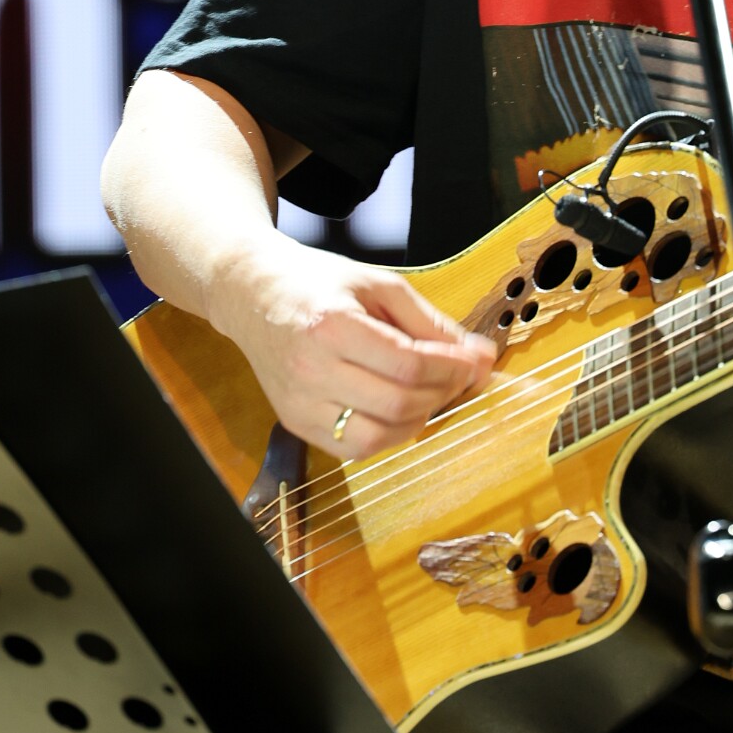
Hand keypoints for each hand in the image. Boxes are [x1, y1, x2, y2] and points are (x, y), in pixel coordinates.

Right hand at [215, 233, 498, 456]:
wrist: (252, 295)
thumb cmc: (317, 284)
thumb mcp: (379, 286)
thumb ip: (430, 323)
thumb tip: (480, 356)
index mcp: (331, 326)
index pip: (409, 366)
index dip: (453, 369)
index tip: (476, 362)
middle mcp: (310, 370)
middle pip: (397, 404)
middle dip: (444, 394)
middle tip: (461, 377)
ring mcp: (298, 403)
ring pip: (376, 438)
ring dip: (418, 420)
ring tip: (430, 393)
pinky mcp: (294, 423)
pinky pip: (352, 449)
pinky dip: (387, 434)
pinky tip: (398, 407)